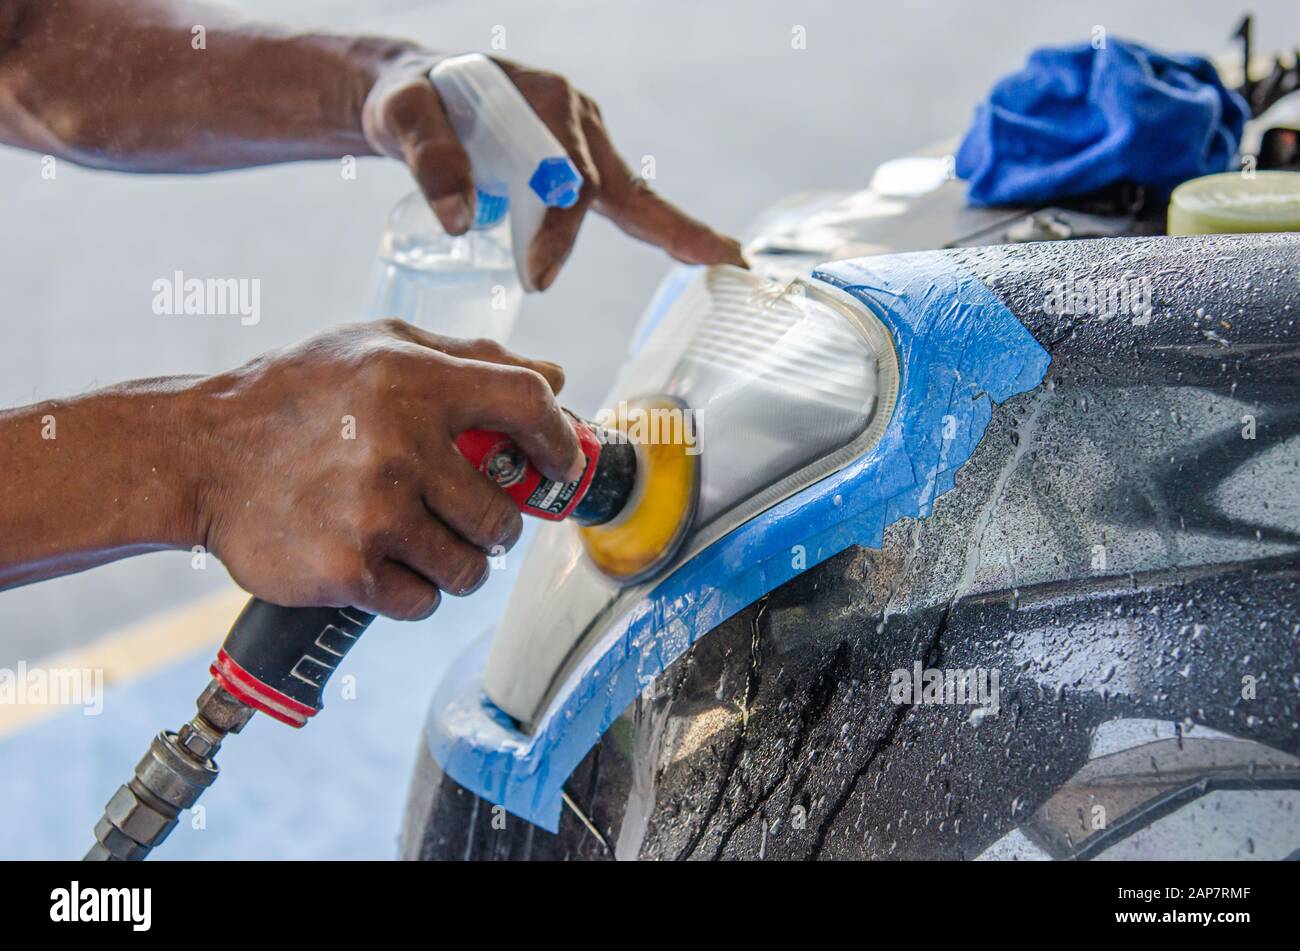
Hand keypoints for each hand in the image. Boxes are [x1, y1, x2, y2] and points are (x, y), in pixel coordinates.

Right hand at [195, 320, 582, 619]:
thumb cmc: (298, 395)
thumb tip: (558, 379)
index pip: (527, 406)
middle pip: (503, 514)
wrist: (200, 455)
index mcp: (415, 381)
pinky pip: (424, 601)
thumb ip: (468, 358)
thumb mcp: (377, 347)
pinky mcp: (349, 570)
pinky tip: (383, 565)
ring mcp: (376, 514)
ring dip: (457, 563)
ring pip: (471, 567)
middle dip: (494, 524)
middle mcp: (401, 446)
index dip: (559, 442)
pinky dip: (414, 592)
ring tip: (421, 542)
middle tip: (465, 516)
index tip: (559, 467)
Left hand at [362, 53, 746, 289]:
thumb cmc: (409, 99)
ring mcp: (583, 142)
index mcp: (543, 101)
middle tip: (686, 273)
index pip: (564, 177)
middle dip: (654, 231)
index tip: (536, 277)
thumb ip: (427, 155)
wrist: (416, 93)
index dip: (558, 231)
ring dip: (670, 229)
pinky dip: (663, 227)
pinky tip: (706, 252)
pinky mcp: (580, 165)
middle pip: (614, 188)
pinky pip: (624, 201)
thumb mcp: (402, 112)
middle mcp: (576, 119)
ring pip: (629, 194)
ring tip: (725, 257)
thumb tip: (460, 220)